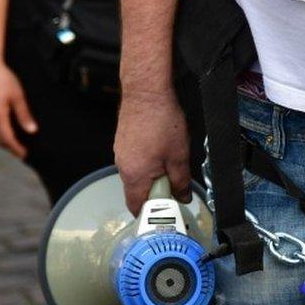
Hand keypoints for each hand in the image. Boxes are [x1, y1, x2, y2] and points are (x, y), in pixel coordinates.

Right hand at [0, 62, 36, 158]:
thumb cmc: (3, 78)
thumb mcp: (17, 96)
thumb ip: (24, 115)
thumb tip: (32, 131)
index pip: (8, 139)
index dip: (17, 148)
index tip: (25, 155)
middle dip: (9, 147)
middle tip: (21, 153)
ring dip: (0, 142)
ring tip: (12, 145)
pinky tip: (0, 132)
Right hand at [114, 89, 190, 215]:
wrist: (146, 92)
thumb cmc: (161, 121)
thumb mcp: (179, 156)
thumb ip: (181, 181)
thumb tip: (183, 197)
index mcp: (135, 176)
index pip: (137, 207)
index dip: (152, 213)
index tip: (167, 211)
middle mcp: (123, 167)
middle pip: (137, 191)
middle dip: (156, 192)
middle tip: (174, 183)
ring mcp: (121, 153)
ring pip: (137, 175)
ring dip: (153, 175)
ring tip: (170, 161)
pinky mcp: (123, 142)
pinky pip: (135, 160)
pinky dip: (148, 162)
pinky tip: (161, 149)